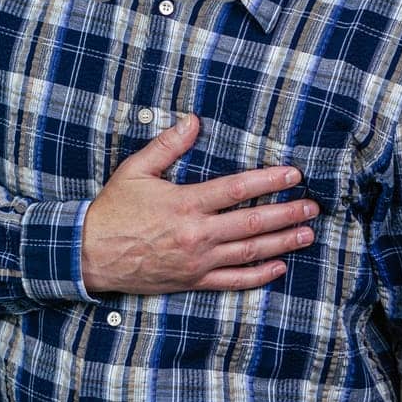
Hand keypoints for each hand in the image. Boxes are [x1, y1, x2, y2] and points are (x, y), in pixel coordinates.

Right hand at [80, 113, 317, 294]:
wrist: (90, 254)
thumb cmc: (113, 209)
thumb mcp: (136, 170)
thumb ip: (168, 145)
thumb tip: (194, 120)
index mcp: (185, 203)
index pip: (237, 189)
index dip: (269, 180)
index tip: (293, 174)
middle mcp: (197, 233)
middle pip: (252, 223)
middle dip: (287, 213)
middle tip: (312, 206)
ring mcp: (197, 261)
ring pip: (250, 253)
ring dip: (282, 243)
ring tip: (307, 234)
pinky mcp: (192, 281)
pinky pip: (233, 281)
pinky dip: (259, 276)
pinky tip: (279, 268)